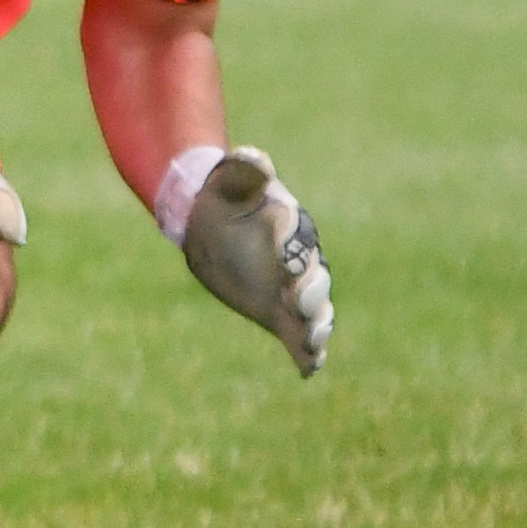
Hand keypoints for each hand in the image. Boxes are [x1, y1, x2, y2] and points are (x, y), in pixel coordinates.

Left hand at [181, 146, 333, 376]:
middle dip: (310, 292)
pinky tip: (308, 370)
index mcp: (289, 227)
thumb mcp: (228, 179)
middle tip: (300, 303)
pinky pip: (299, 336)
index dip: (293, 252)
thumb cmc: (222, 196)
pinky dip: (306, 353)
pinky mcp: (281, 313)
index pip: (296, 240)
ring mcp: (293, 290)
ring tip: (312, 341)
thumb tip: (253, 156)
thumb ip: (244, 171)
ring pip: (314, 311)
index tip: (288, 262)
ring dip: (316, 327)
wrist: (210, 221)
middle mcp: (300, 261)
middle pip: (314, 279)